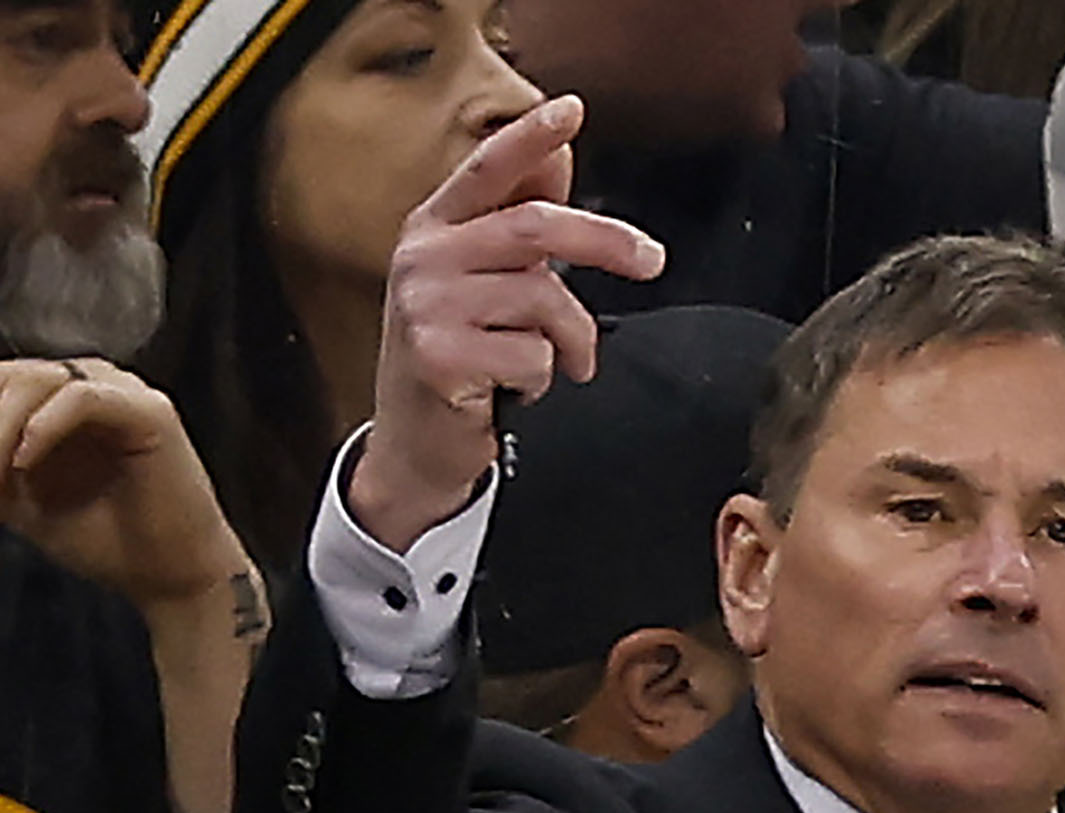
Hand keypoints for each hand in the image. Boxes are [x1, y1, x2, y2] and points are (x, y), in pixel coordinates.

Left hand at [0, 359, 249, 610]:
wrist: (170, 579)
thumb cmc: (106, 541)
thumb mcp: (18, 501)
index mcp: (57, 400)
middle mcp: (88, 383)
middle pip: (5, 375)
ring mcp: (119, 391)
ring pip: (36, 381)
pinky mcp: (146, 410)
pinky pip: (79, 396)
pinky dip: (43, 426)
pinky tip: (25, 464)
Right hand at [348, 92, 666, 552]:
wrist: (414, 449)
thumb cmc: (457, 361)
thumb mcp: (479, 285)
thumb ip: (514, 223)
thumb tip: (558, 158)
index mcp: (431, 229)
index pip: (487, 170)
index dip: (530, 138)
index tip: (572, 110)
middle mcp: (421, 258)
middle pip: (534, 228)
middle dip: (605, 241)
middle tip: (651, 260)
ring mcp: (426, 307)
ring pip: (544, 300)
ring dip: (571, 341)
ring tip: (556, 366)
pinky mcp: (439, 357)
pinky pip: (534, 356)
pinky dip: (544, 380)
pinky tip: (514, 392)